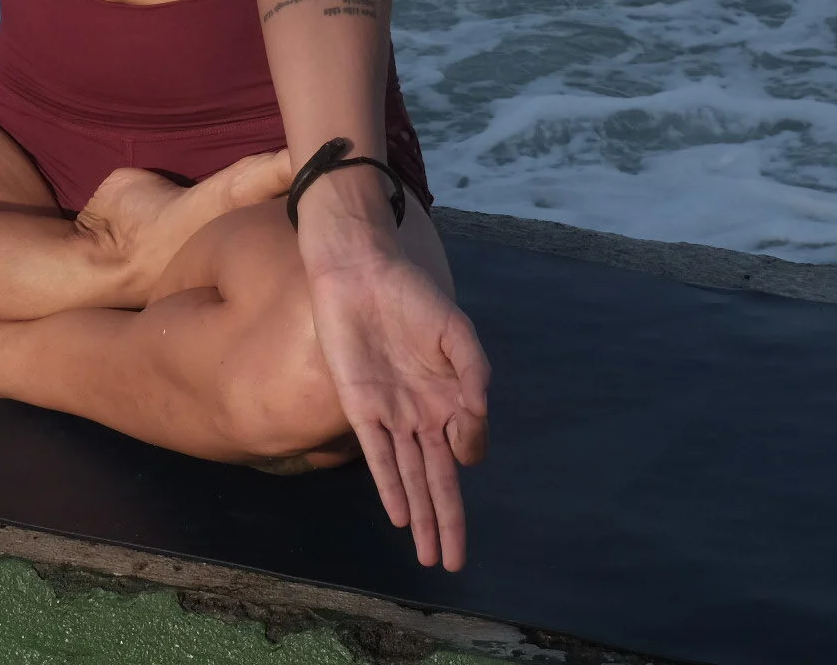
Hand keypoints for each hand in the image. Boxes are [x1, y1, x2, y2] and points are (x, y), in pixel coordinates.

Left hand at [304, 236, 491, 570]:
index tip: (470, 443)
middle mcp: (420, 413)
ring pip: (409, 478)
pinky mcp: (359, 408)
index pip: (464, 445)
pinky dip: (390, 487)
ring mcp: (390, 414)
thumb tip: (477, 422)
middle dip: (448, 522)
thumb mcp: (454, 330)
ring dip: (421, 517)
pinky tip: (401, 518)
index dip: (471, 450)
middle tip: (454, 563)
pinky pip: (377, 457)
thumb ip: (473, 372)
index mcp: (448, 395)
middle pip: (437, 479)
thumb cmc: (411, 296)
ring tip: (431, 556)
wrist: (359, 273)